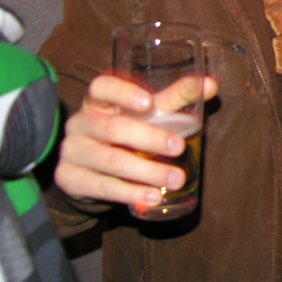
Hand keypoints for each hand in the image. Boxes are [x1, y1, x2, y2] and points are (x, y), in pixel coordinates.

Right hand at [54, 73, 217, 205]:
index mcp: (98, 101)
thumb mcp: (147, 114)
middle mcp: (81, 123)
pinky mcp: (70, 179)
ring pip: (110, 161)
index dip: (123, 93)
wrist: (89, 169)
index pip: (101, 87)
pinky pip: (103, 187)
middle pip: (113, 128)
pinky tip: (153, 197)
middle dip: (150, 139)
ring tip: (177, 179)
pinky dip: (131, 193)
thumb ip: (176, 99)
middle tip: (179, 148)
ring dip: (147, 172)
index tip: (148, 101)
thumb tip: (210, 84)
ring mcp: (72, 152)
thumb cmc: (126, 132)